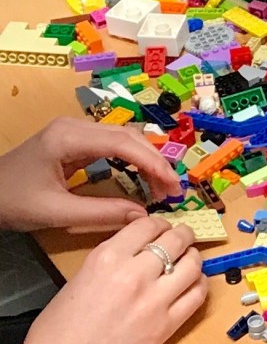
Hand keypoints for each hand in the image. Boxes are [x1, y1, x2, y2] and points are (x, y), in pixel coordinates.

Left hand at [0, 118, 180, 231]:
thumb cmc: (12, 201)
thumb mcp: (57, 212)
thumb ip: (102, 213)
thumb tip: (143, 217)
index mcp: (69, 137)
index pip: (123, 144)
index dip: (153, 164)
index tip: (172, 186)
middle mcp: (75, 126)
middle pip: (129, 137)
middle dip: (155, 162)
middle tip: (173, 190)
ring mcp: (75, 130)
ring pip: (125, 138)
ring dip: (147, 160)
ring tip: (162, 187)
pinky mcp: (75, 140)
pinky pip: (114, 145)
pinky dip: (133, 160)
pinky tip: (143, 177)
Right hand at [0, 217, 206, 343]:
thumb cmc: (56, 333)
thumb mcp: (79, 280)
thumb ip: (111, 262)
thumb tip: (137, 252)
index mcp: (106, 259)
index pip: (147, 225)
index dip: (159, 224)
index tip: (162, 227)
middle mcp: (133, 274)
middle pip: (175, 240)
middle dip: (182, 235)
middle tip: (183, 237)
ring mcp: (154, 301)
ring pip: (192, 265)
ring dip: (194, 258)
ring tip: (190, 259)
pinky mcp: (166, 326)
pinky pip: (197, 296)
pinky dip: (200, 284)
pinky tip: (195, 284)